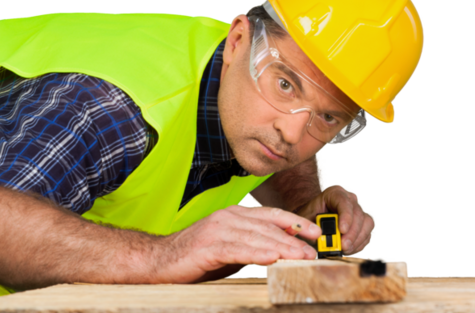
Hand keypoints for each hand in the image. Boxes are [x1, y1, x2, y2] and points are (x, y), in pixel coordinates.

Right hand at [154, 205, 321, 283]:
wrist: (158, 261)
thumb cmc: (195, 257)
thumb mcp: (230, 248)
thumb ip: (253, 246)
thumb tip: (283, 253)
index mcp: (234, 214)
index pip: (272, 215)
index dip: (296, 223)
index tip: (316, 233)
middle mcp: (228, 217)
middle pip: (269, 226)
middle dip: (295, 239)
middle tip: (314, 252)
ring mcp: (217, 230)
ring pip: (258, 237)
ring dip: (283, 248)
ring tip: (302, 257)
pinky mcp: (208, 247)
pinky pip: (238, 250)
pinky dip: (258, 253)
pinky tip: (273, 258)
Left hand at [293, 184, 375, 255]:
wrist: (314, 219)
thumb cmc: (309, 217)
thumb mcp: (306, 220)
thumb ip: (312, 227)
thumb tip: (321, 238)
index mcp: (334, 193)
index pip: (344, 202)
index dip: (346, 216)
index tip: (342, 230)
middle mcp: (350, 199)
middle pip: (358, 214)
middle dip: (352, 233)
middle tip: (343, 246)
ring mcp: (359, 210)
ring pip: (367, 224)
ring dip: (357, 240)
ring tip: (345, 250)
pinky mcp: (364, 223)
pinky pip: (368, 234)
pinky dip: (360, 244)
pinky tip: (349, 250)